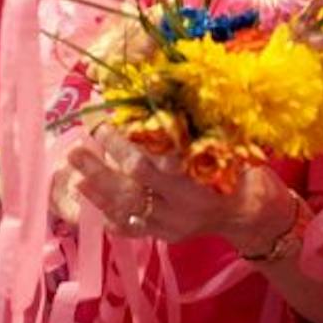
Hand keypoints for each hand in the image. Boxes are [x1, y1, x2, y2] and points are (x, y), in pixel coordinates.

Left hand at [62, 126, 296, 253]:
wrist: (250, 214)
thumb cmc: (236, 167)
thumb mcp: (221, 141)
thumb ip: (189, 124)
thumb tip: (149, 86)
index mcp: (201, 172)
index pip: (156, 152)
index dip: (127, 136)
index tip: (104, 117)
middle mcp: (185, 201)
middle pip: (136, 179)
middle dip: (104, 161)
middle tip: (77, 145)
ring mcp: (173, 223)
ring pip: (129, 206)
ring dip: (98, 189)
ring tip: (73, 173)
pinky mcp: (167, 236)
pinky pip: (133, 229)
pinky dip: (112, 218)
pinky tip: (90, 207)